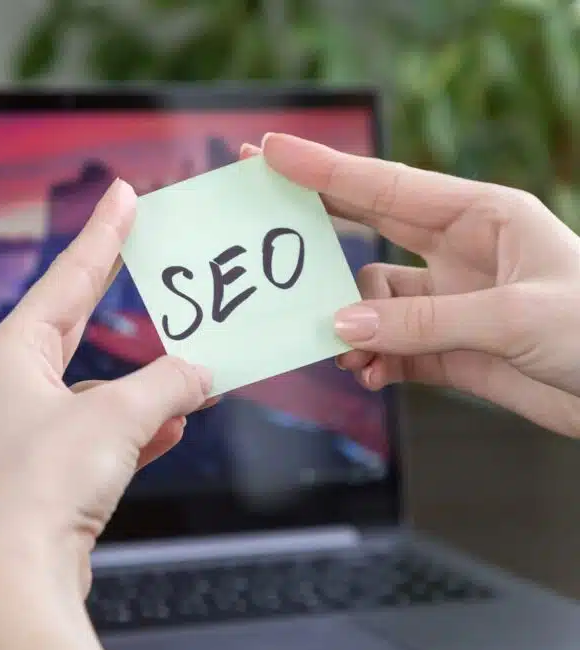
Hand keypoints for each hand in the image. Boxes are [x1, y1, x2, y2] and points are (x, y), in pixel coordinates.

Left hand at [0, 179, 213, 649]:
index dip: (102, 236)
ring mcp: (29, 428)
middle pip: (75, 320)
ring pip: (98, 384)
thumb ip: (166, 386)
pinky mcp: (49, 469)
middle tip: (145, 244)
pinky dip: (138, 426)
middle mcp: (13, 385)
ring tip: (194, 368)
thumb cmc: (44, 488)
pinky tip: (172, 428)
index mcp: (11, 354)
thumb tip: (200, 372)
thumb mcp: (116, 420)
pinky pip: (102, 431)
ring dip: (145, 380)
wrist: (19, 575)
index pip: (67, 279)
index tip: (122, 195)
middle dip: (114, 289)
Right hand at [241, 134, 579, 436]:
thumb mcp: (515, 316)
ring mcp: (451, 302)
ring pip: (370, 302)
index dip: (323, 170)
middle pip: (366, 228)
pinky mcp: (449, 349)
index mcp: (482, 216)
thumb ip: (422, 321)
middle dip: (313, 222)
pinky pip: (389, 349)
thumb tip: (340, 326)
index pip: (386, 186)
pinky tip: (370, 374)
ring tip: (341, 347)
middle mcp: (459, 252)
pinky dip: (372, 361)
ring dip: (348, 324)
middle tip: (257, 210)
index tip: (270, 152)